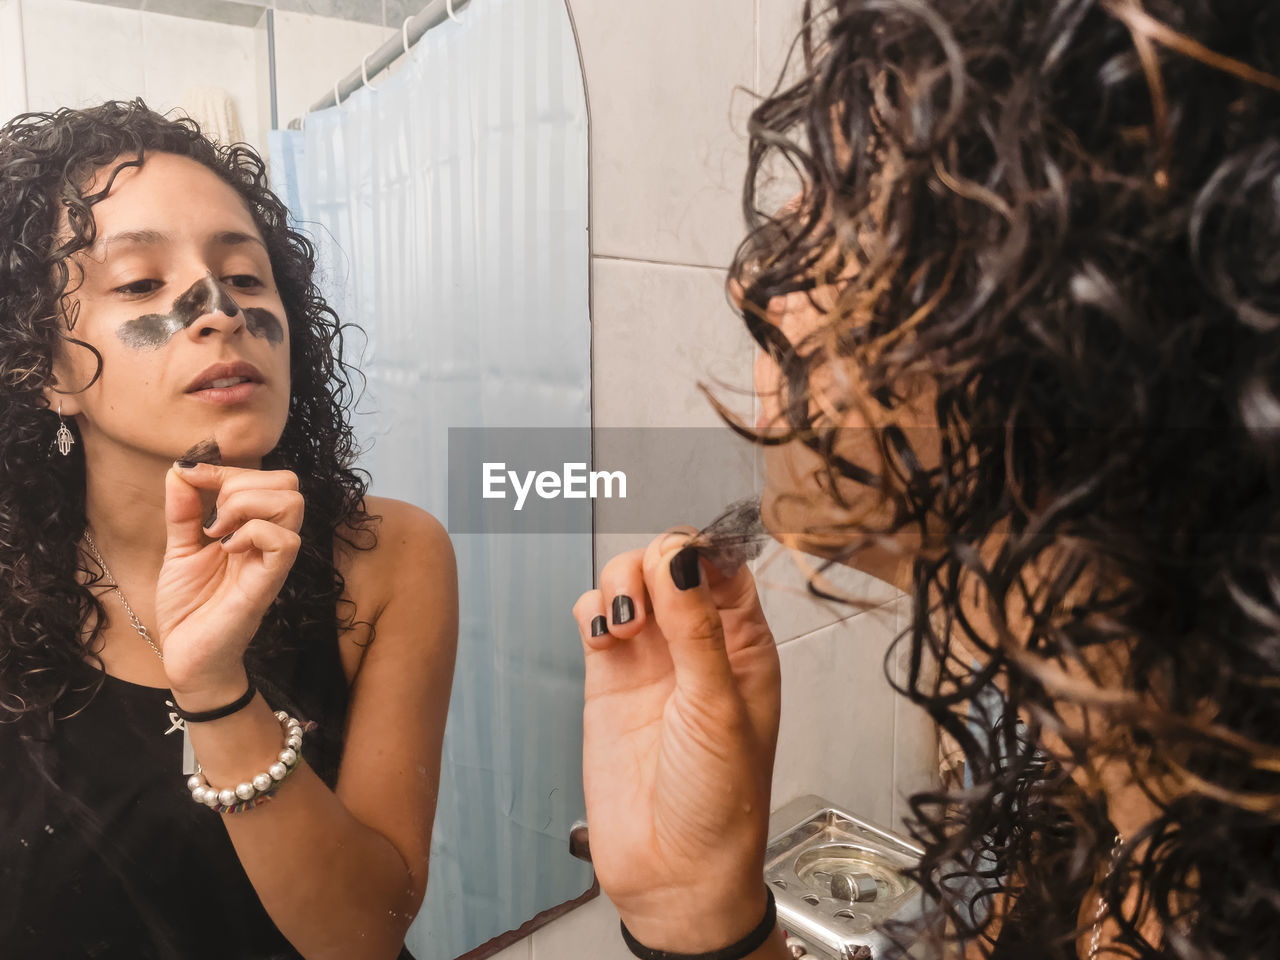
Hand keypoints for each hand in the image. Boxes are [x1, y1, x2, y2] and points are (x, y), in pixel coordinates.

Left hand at [155, 462, 303, 703]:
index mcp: (254, 528)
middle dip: (241, 483)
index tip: (190, 477)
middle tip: (212, 517)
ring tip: (218, 533)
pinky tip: (227, 549)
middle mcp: (270, 540)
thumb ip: (184, 509)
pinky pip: (284, 541)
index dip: (226, 468)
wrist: (186, 656)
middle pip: (288, 482)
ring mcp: (272, 561)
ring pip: (292, 503)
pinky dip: (252, 533)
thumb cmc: (190, 607)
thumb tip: (181, 469)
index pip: (266, 477)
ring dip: (246, 506)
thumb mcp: (179, 547)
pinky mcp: (268, 583)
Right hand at [572, 528, 780, 952]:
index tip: (679, 563)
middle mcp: (696, 643)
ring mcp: (650, 658)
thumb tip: (683, 556)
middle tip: (647, 603)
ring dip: (619, 584)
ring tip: (622, 628)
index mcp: (744, 645)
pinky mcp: (607, 676)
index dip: (698, 550)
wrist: (671, 870)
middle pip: (669, 561)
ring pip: (629, 580)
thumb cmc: (719, 803)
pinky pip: (595, 614)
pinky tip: (601, 636)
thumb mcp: (718, 708)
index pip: (723, 564)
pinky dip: (592, 609)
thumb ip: (697, 629)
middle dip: (652, 564)